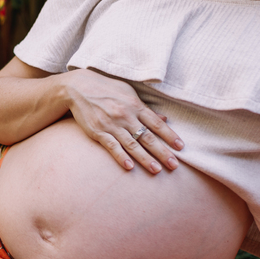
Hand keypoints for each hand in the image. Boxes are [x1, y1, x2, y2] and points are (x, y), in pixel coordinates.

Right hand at [61, 69, 183, 172]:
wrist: (78, 88)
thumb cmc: (106, 89)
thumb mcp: (128, 93)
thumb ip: (145, 108)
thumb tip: (164, 118)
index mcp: (135, 105)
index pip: (156, 123)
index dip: (169, 136)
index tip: (181, 147)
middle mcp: (126, 116)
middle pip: (148, 137)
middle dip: (162, 152)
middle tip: (174, 165)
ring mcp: (112, 124)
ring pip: (132, 145)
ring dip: (145, 158)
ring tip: (156, 170)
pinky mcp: (98, 131)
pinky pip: (112, 146)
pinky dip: (120, 157)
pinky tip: (129, 167)